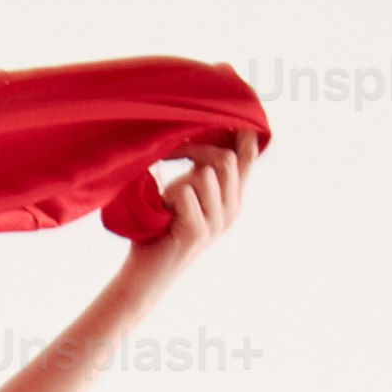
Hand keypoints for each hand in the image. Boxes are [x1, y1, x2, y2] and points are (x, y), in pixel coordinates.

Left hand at [120, 137, 253, 292]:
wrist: (144, 276)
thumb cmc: (157, 232)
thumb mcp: (184, 198)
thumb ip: (201, 174)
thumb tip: (208, 137)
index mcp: (233, 201)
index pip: (247, 159)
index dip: (242, 136)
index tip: (232, 114)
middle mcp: (232, 211)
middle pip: (225, 160)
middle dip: (195, 148)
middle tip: (169, 153)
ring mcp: (218, 223)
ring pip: (204, 174)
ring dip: (177, 180)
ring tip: (165, 203)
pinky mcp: (198, 231)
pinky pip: (184, 191)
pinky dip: (166, 196)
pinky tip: (161, 214)